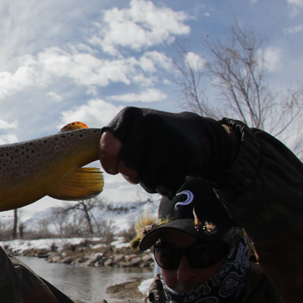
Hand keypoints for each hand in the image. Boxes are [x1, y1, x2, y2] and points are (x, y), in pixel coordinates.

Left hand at [100, 107, 231, 195]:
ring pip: (147, 178)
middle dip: (132, 175)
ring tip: (156, 172)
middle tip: (140, 170)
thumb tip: (109, 166)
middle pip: (127, 165)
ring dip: (150, 183)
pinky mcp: (184, 151)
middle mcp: (148, 121)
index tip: (114, 167)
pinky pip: (166, 184)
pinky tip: (169, 176)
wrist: (194, 132)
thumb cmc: (153, 138)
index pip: (108, 146)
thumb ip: (112, 145)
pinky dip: (166, 187)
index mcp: (130, 115)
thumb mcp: (132, 132)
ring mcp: (167, 136)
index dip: (110, 162)